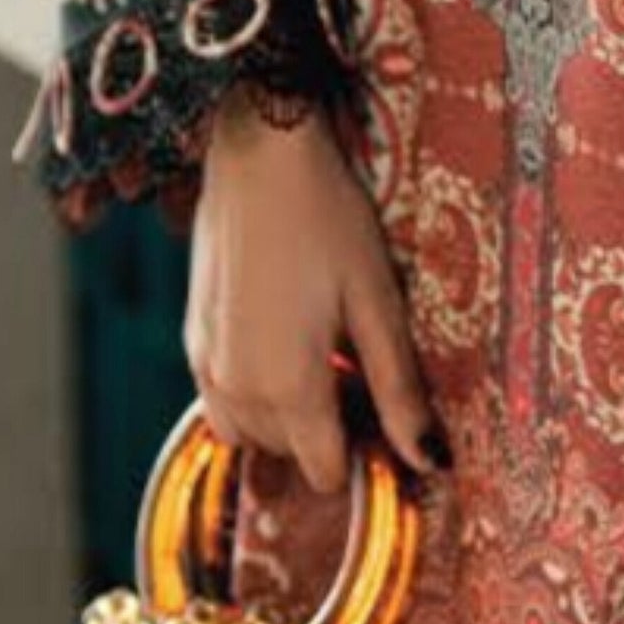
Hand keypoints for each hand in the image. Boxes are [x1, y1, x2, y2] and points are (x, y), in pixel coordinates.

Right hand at [185, 86, 446, 497]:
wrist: (259, 153)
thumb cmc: (329, 219)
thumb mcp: (378, 300)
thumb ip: (400, 390)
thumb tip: (431, 462)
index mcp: (288, 388)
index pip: (325, 470)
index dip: (361, 450)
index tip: (383, 407)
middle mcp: (236, 390)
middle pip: (287, 454)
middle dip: (324, 430)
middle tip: (358, 368)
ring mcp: (205, 365)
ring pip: (248, 433)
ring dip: (284, 417)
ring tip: (322, 354)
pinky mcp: (191, 336)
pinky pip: (220, 399)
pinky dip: (252, 392)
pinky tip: (282, 337)